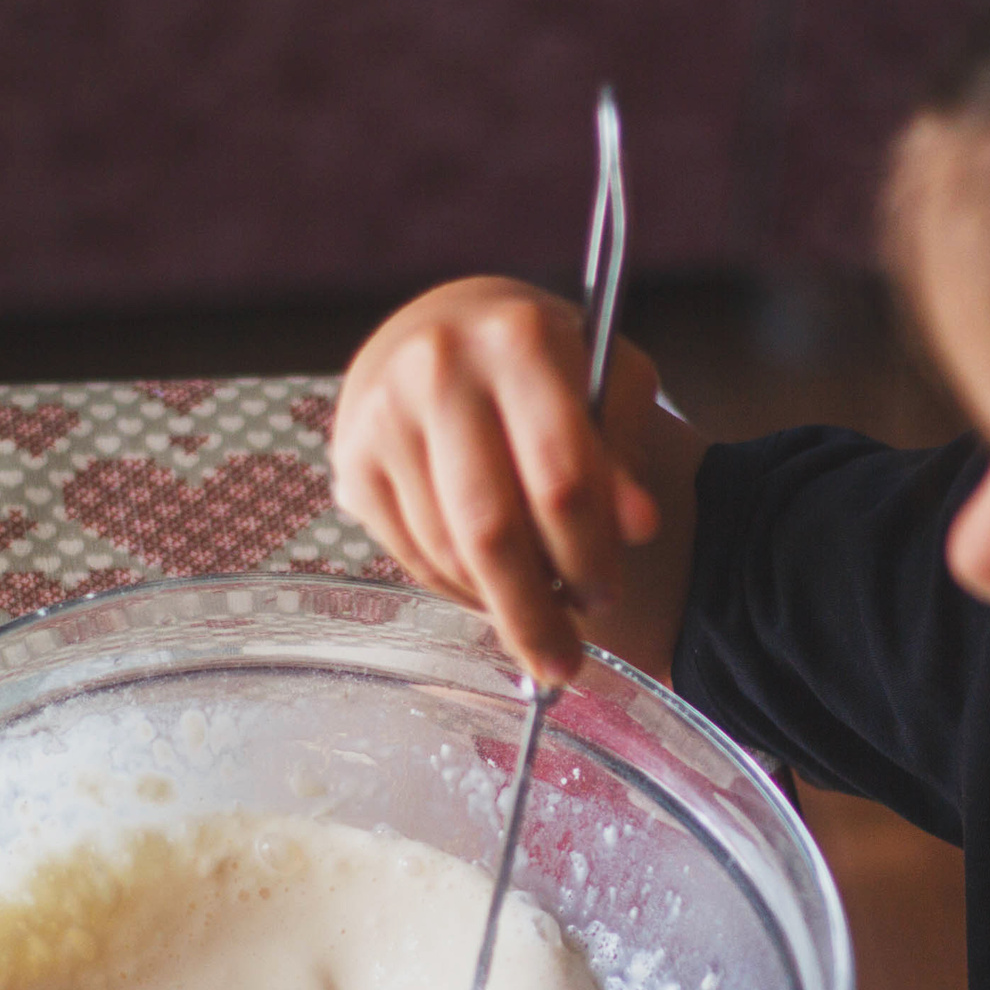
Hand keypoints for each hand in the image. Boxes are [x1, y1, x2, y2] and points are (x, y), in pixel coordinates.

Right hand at [332, 277, 703, 684]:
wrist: (443, 330)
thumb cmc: (540, 363)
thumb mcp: (603, 382)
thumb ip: (624, 449)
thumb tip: (638, 527)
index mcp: (519, 341)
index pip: (560, 478)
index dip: (588, 554)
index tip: (606, 598)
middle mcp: (439, 369)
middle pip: (492, 529)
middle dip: (534, 610)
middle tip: (564, 660)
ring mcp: (384, 415)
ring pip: (448, 552)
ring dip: (496, 602)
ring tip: (533, 612)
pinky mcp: (350, 460)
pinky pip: (411, 556)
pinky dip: (456, 589)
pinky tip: (487, 589)